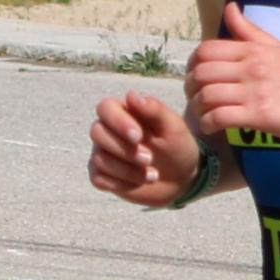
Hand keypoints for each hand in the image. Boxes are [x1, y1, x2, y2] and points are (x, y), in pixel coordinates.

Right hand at [89, 89, 201, 206]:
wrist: (181, 177)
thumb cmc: (177, 146)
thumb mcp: (174, 127)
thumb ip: (155, 109)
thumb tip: (131, 95)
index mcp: (124, 112)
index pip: (105, 108)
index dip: (118, 121)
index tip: (139, 136)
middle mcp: (108, 131)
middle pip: (97, 133)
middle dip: (124, 149)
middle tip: (150, 159)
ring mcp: (103, 153)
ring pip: (99, 159)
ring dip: (128, 170)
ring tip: (153, 175)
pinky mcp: (102, 176)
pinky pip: (98, 179)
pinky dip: (121, 183)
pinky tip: (139, 183)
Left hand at [184, 4, 279, 150]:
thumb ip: (252, 33)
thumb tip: (230, 8)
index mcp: (257, 50)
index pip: (207, 49)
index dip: (192, 65)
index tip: (195, 77)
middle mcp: (253, 66)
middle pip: (201, 71)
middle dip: (190, 87)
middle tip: (195, 98)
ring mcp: (256, 91)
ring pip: (206, 95)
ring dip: (197, 108)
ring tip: (203, 115)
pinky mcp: (261, 115)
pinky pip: (219, 117)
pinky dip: (208, 124)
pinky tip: (213, 128)